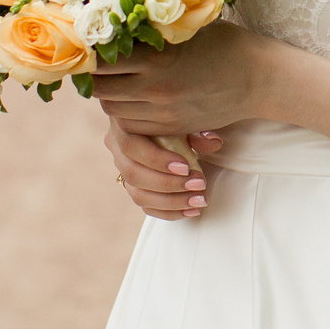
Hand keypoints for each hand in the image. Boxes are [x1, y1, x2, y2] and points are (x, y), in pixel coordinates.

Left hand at [91, 20, 264, 136]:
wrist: (260, 79)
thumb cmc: (226, 44)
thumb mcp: (188, 28)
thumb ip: (153, 29)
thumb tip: (116, 18)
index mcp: (157, 59)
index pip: (101, 62)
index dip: (88, 55)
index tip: (87, 45)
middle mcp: (155, 90)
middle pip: (101, 90)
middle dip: (94, 77)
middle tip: (95, 63)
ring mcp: (163, 114)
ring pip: (113, 111)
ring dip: (109, 96)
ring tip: (114, 80)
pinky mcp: (171, 128)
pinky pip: (133, 126)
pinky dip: (126, 113)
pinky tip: (133, 98)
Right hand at [103, 116, 225, 220]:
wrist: (167, 124)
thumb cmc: (174, 117)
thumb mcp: (183, 118)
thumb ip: (196, 131)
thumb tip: (212, 142)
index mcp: (123, 125)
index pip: (132, 146)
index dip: (157, 160)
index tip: (186, 167)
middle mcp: (117, 149)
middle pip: (134, 174)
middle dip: (168, 184)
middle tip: (198, 185)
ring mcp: (123, 171)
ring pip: (139, 195)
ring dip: (172, 202)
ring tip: (199, 200)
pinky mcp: (133, 188)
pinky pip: (147, 206)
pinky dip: (170, 212)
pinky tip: (192, 210)